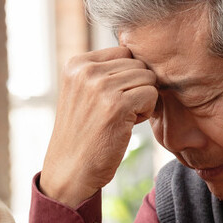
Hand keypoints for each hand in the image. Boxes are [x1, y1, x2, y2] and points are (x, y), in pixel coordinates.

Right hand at [40, 47, 157, 207]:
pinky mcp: (116, 105)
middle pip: (138, 64)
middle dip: (136, 88)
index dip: (126, 77)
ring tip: (120, 118)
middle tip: (117, 112)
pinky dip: (146, 112)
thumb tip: (145, 54)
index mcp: (76, 63)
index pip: (124, 52)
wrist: (70, 170)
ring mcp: (100, 86)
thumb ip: (104, 71)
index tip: (110, 99)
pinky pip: (151, 95)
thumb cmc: (84, 133)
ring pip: (148, 78)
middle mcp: (86, 70)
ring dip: (142, 100)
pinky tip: (126, 126)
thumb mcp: (83, 92)